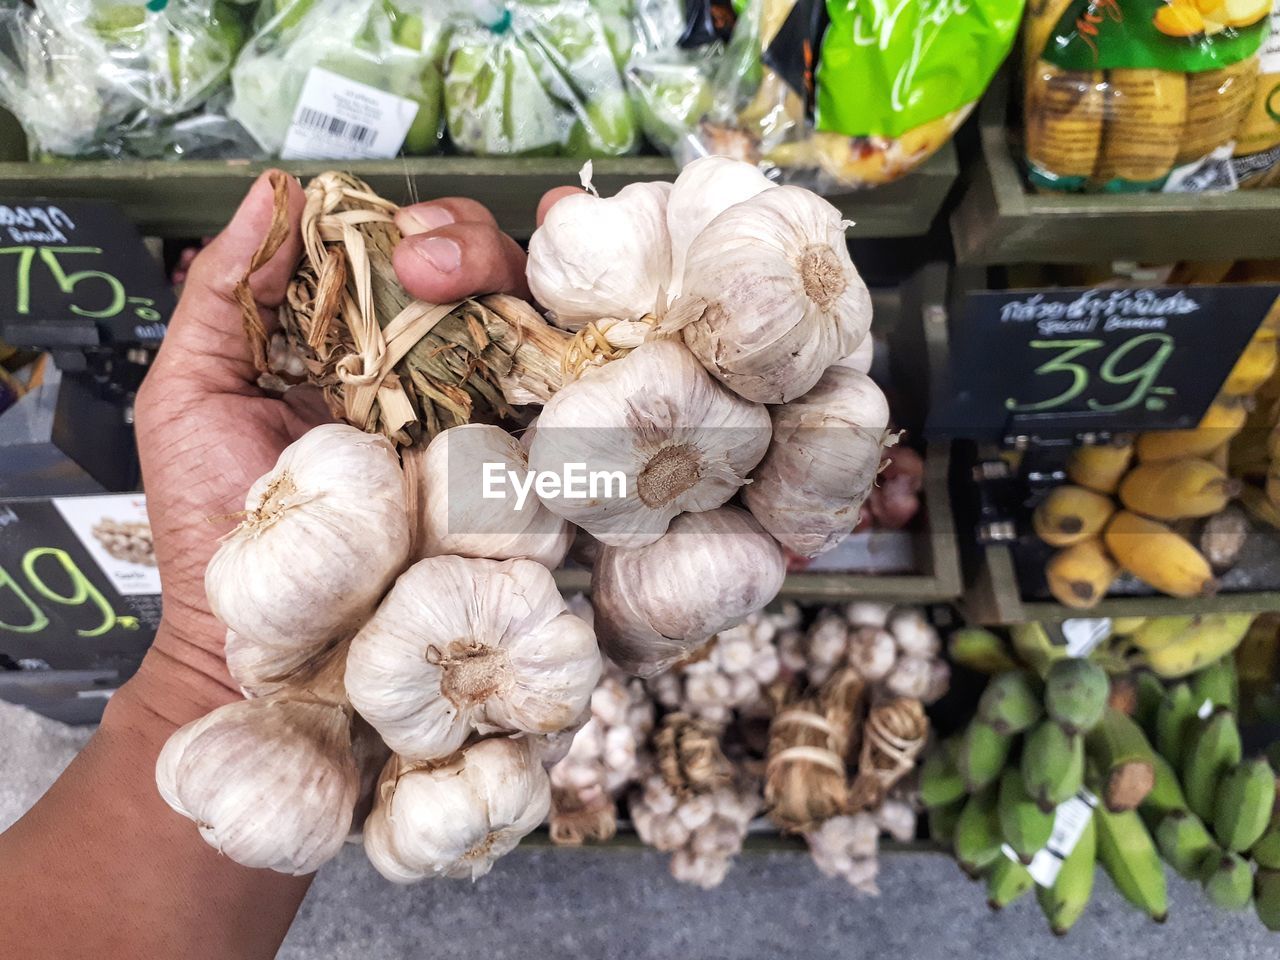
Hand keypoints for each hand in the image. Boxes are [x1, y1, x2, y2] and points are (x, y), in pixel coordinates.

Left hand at [125, 171, 531, 729]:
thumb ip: (224, 291)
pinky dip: (560, 345)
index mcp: (350, 344)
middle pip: (474, 270)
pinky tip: (530, 320)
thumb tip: (276, 191)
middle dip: (461, 235)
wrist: (260, 630)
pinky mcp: (500, 465)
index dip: (404, 218)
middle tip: (419, 259)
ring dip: (499, 270)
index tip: (380, 222)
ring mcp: (466, 415)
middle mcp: (420, 370)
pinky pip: (550, 395)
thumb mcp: (189, 389)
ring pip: (518, 313)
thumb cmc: (213, 520)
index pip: (398, 253)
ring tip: (448, 277)